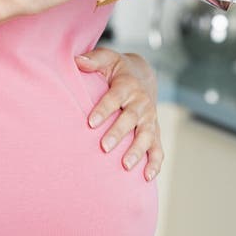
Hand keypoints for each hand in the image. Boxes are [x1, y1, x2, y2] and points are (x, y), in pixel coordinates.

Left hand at [75, 48, 162, 181]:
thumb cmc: (118, 69)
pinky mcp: (155, 131)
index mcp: (127, 85)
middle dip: (118, 133)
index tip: (90, 122)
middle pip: (130, 119)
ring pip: (146, 136)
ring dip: (137, 151)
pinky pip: (158, 148)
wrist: (143, 76)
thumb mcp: (107, 58)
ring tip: (126, 166)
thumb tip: (77, 60)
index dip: (103, 110)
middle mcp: (141, 103)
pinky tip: (147, 177)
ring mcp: (150, 119)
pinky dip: (155, 163)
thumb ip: (93, 60)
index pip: (114, 98)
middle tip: (104, 147)